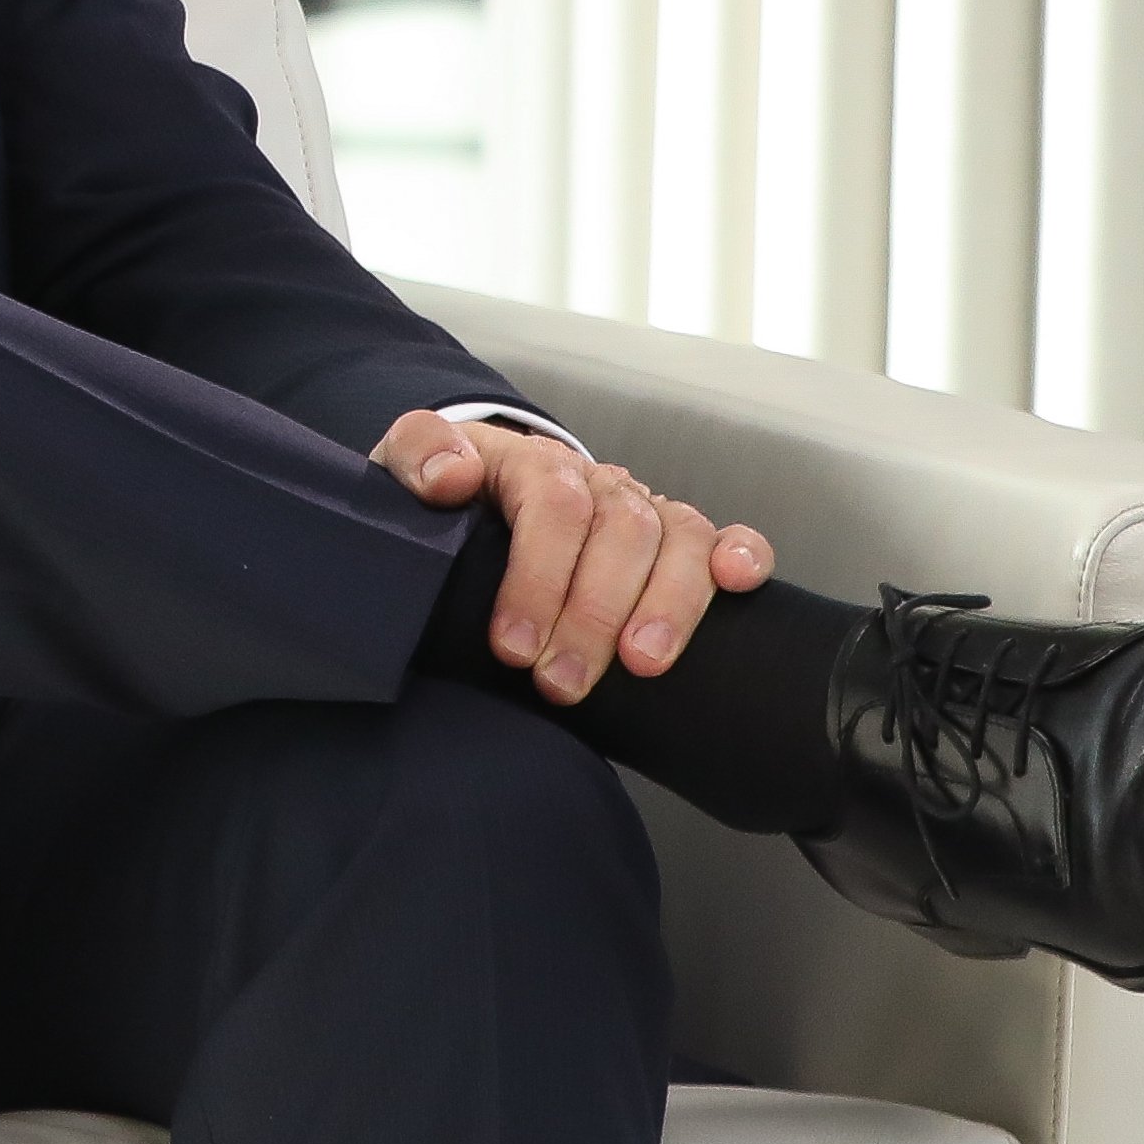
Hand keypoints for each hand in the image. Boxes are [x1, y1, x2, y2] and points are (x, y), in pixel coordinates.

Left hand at [373, 409, 772, 700]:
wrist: (462, 505)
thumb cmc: (435, 507)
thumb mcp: (401, 476)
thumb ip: (415, 460)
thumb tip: (451, 477)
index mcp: (525, 460)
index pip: (550, 503)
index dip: (537, 577)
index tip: (512, 648)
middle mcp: (591, 478)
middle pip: (619, 528)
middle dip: (593, 613)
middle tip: (561, 683)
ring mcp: (637, 506)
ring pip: (678, 536)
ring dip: (668, 603)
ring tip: (641, 666)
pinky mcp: (672, 537)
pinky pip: (721, 534)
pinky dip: (742, 554)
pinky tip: (738, 586)